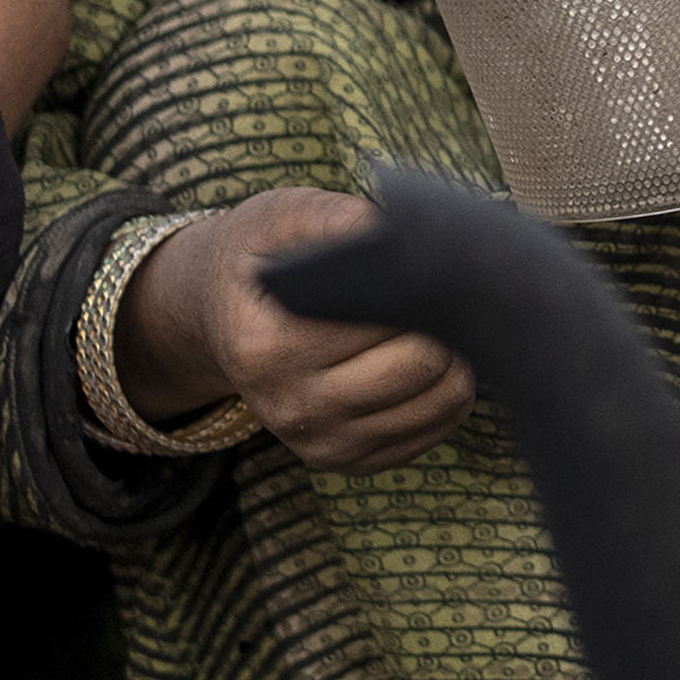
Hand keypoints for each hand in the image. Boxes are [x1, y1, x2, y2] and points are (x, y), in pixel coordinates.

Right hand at [116, 189, 475, 472]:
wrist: (223, 316)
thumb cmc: (261, 259)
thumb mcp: (279, 218)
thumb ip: (331, 217)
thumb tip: (390, 227)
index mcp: (268, 348)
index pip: (385, 320)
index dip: (421, 286)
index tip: (430, 265)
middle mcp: (291, 408)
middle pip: (421, 366)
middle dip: (447, 325)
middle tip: (446, 294)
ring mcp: (319, 444)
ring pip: (438, 404)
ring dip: (456, 362)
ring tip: (440, 325)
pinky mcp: (347, 462)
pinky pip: (431, 433)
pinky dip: (446, 397)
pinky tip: (427, 363)